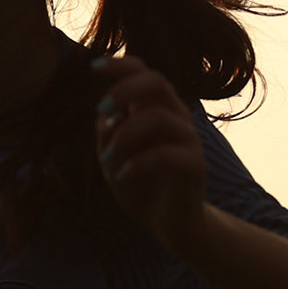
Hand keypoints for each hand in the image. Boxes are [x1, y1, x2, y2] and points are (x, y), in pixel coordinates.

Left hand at [91, 55, 211, 255]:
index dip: (120, 65)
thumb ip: (107, 133)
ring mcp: (189, 140)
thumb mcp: (112, 156)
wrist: (172, 223)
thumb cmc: (140, 184)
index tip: (92, 67)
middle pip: (157, 81)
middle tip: (100, 109)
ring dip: (124, 136)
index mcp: (155, 109)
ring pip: (158, 118)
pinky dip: (138, 164)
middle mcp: (176, 117)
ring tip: (105, 159)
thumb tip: (105, 116)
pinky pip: (166, 155)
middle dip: (124, 90)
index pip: (144, 72)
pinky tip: (122, 177)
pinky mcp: (195, 165)